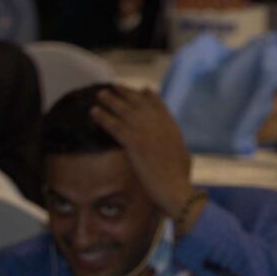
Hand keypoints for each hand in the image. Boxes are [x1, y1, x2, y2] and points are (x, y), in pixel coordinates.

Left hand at [92, 87, 194, 219]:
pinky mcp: (135, 142)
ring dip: (111, 100)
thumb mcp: (183, 158)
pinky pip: (114, 125)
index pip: (159, 106)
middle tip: (115, 86)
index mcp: (172, 128)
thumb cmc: (179, 180)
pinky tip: (93, 111)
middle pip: (140, 103)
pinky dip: (103, 117)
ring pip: (125, 110)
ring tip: (100, 93)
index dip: (149, 96)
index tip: (141, 89)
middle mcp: (159, 125)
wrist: (176, 189)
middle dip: (126, 92)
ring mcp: (147, 132)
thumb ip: (177, 148)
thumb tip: (180, 150)